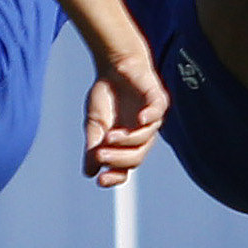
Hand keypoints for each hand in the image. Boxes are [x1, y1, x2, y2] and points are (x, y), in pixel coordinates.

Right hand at [82, 53, 165, 185]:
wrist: (114, 65)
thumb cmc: (106, 95)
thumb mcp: (94, 124)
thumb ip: (93, 147)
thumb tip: (89, 173)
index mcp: (128, 143)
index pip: (126, 167)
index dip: (115, 176)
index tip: (101, 181)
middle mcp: (143, 134)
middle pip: (137, 157)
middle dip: (119, 160)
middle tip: (101, 155)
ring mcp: (152, 118)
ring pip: (145, 138)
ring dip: (128, 140)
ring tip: (109, 136)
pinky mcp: (158, 99)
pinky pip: (157, 112)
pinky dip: (150, 117)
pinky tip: (139, 119)